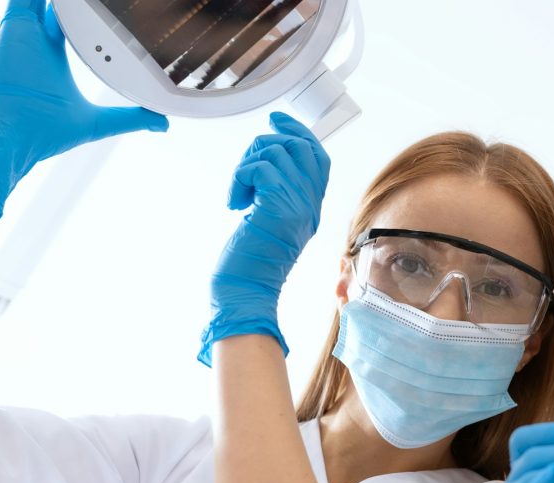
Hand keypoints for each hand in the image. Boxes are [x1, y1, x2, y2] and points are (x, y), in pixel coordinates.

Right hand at [0, 1, 167, 218]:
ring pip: (44, 0)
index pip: (74, 23)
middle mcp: (39, 38)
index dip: (89, 13)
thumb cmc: (47, 131)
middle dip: (80, 3)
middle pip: (60, 6)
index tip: (110, 6)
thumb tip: (162, 124)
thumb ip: (130, 119)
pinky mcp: (15, 25)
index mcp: (55, 53)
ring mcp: (26, 30)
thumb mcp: (99, 122)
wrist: (16, 133)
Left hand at [198, 112, 329, 366]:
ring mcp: (297, 204)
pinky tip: (235, 202)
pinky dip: (239, 178)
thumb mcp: (272, 221)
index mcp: (311, 207)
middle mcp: (309, 204)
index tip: (276, 121)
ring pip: (275, 151)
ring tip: (239, 192)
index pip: (318, 156)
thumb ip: (278, 193)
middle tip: (247, 168)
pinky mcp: (277, 207)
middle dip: (266, 145)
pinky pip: (259, 166)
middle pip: (299, 146)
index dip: (298, 132)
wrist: (245, 292)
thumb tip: (265, 161)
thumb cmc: (250, 262)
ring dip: (246, 165)